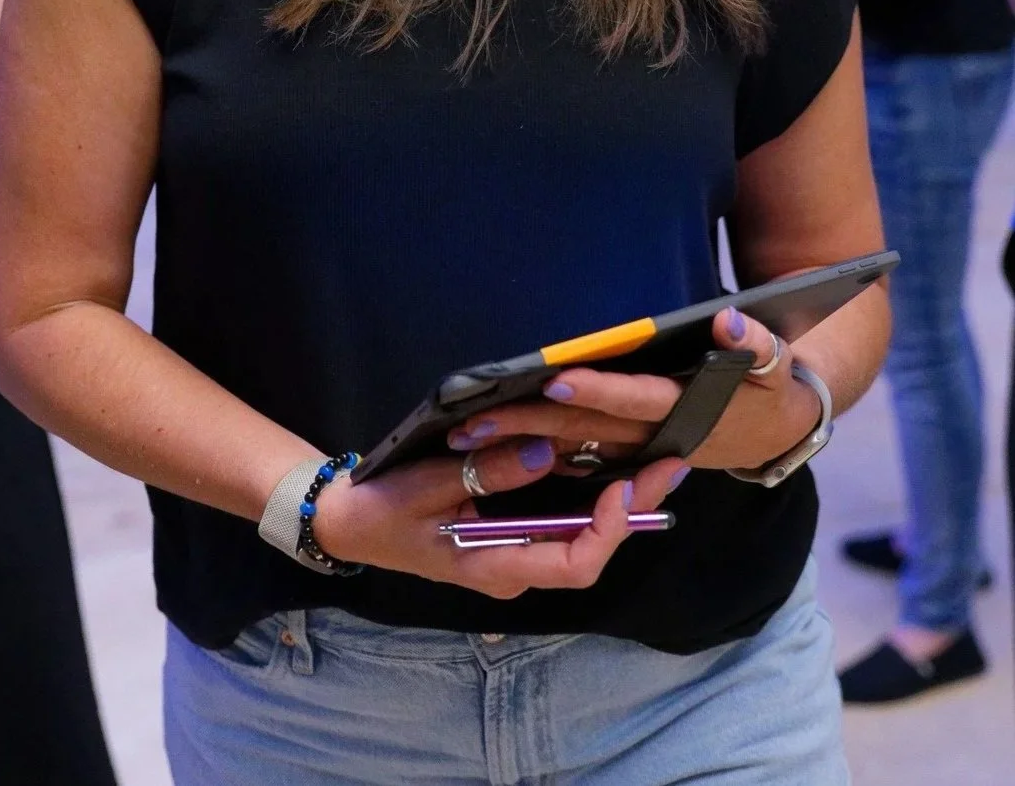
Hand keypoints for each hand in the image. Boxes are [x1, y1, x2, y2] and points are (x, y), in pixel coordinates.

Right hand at [310, 439, 685, 600]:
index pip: (574, 564)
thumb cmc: (382, 510)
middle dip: (633, 509)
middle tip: (670, 463)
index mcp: (497, 566)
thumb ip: (484, 474)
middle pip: (589, 548)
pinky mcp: (509, 531)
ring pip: (580, 534)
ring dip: (619, 500)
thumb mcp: (426, 487)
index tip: (625, 489)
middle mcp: (515, 566)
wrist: (349, 523)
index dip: (609, 531)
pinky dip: (589, 493)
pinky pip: (559, 519)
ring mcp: (514, 551)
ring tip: (655, 458)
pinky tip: (609, 460)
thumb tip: (542, 453)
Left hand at [442, 309, 820, 478]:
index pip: (634, 400)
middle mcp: (654, 437)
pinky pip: (576, 458)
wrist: (774, 431)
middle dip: (529, 427)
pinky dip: (538, 453)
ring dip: (520, 446)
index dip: (597, 392)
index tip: (553, 381)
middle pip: (584, 432)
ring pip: (571, 450)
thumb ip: (754, 342)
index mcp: (686, 410)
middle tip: (473, 420)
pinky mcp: (627, 455)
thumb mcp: (773, 362)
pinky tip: (494, 448)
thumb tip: (729, 317)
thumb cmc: (768, 388)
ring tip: (465, 436)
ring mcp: (637, 451)